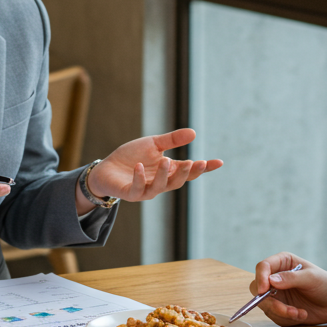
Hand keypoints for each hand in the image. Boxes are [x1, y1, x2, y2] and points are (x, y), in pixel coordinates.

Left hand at [87, 128, 222, 202]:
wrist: (106, 168)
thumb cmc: (131, 157)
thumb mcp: (153, 144)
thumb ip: (172, 140)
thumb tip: (194, 133)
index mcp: (168, 171)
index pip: (189, 171)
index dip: (204, 168)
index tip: (219, 162)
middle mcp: (160, 183)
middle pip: (178, 181)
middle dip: (187, 173)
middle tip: (195, 162)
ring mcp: (146, 190)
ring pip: (160, 187)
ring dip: (164, 175)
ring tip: (167, 161)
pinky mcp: (130, 194)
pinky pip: (138, 189)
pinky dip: (139, 178)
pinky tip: (139, 166)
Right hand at [251, 253, 326, 326]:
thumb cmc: (326, 284)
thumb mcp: (311, 278)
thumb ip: (291, 278)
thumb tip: (271, 280)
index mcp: (282, 263)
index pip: (263, 267)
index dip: (261, 277)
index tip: (265, 291)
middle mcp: (275, 277)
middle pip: (257, 287)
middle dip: (269, 301)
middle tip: (285, 310)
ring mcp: (276, 294)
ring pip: (264, 305)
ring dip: (281, 312)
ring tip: (300, 313)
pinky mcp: (279, 309)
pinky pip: (274, 316)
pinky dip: (286, 318)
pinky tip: (301, 314)